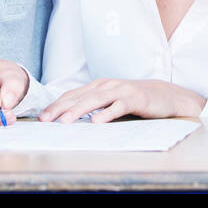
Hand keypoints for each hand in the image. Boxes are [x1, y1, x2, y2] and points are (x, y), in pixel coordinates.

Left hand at [40, 79, 203, 122]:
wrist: (166, 95)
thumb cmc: (135, 100)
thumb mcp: (111, 100)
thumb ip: (94, 106)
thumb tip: (70, 118)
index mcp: (98, 86)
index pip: (72, 95)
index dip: (56, 105)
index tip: (42, 118)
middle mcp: (107, 85)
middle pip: (80, 97)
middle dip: (60, 108)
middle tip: (45, 120)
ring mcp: (121, 90)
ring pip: (96, 100)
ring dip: (79, 110)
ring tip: (65, 121)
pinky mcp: (135, 99)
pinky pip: (119, 106)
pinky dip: (107, 114)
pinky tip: (97, 122)